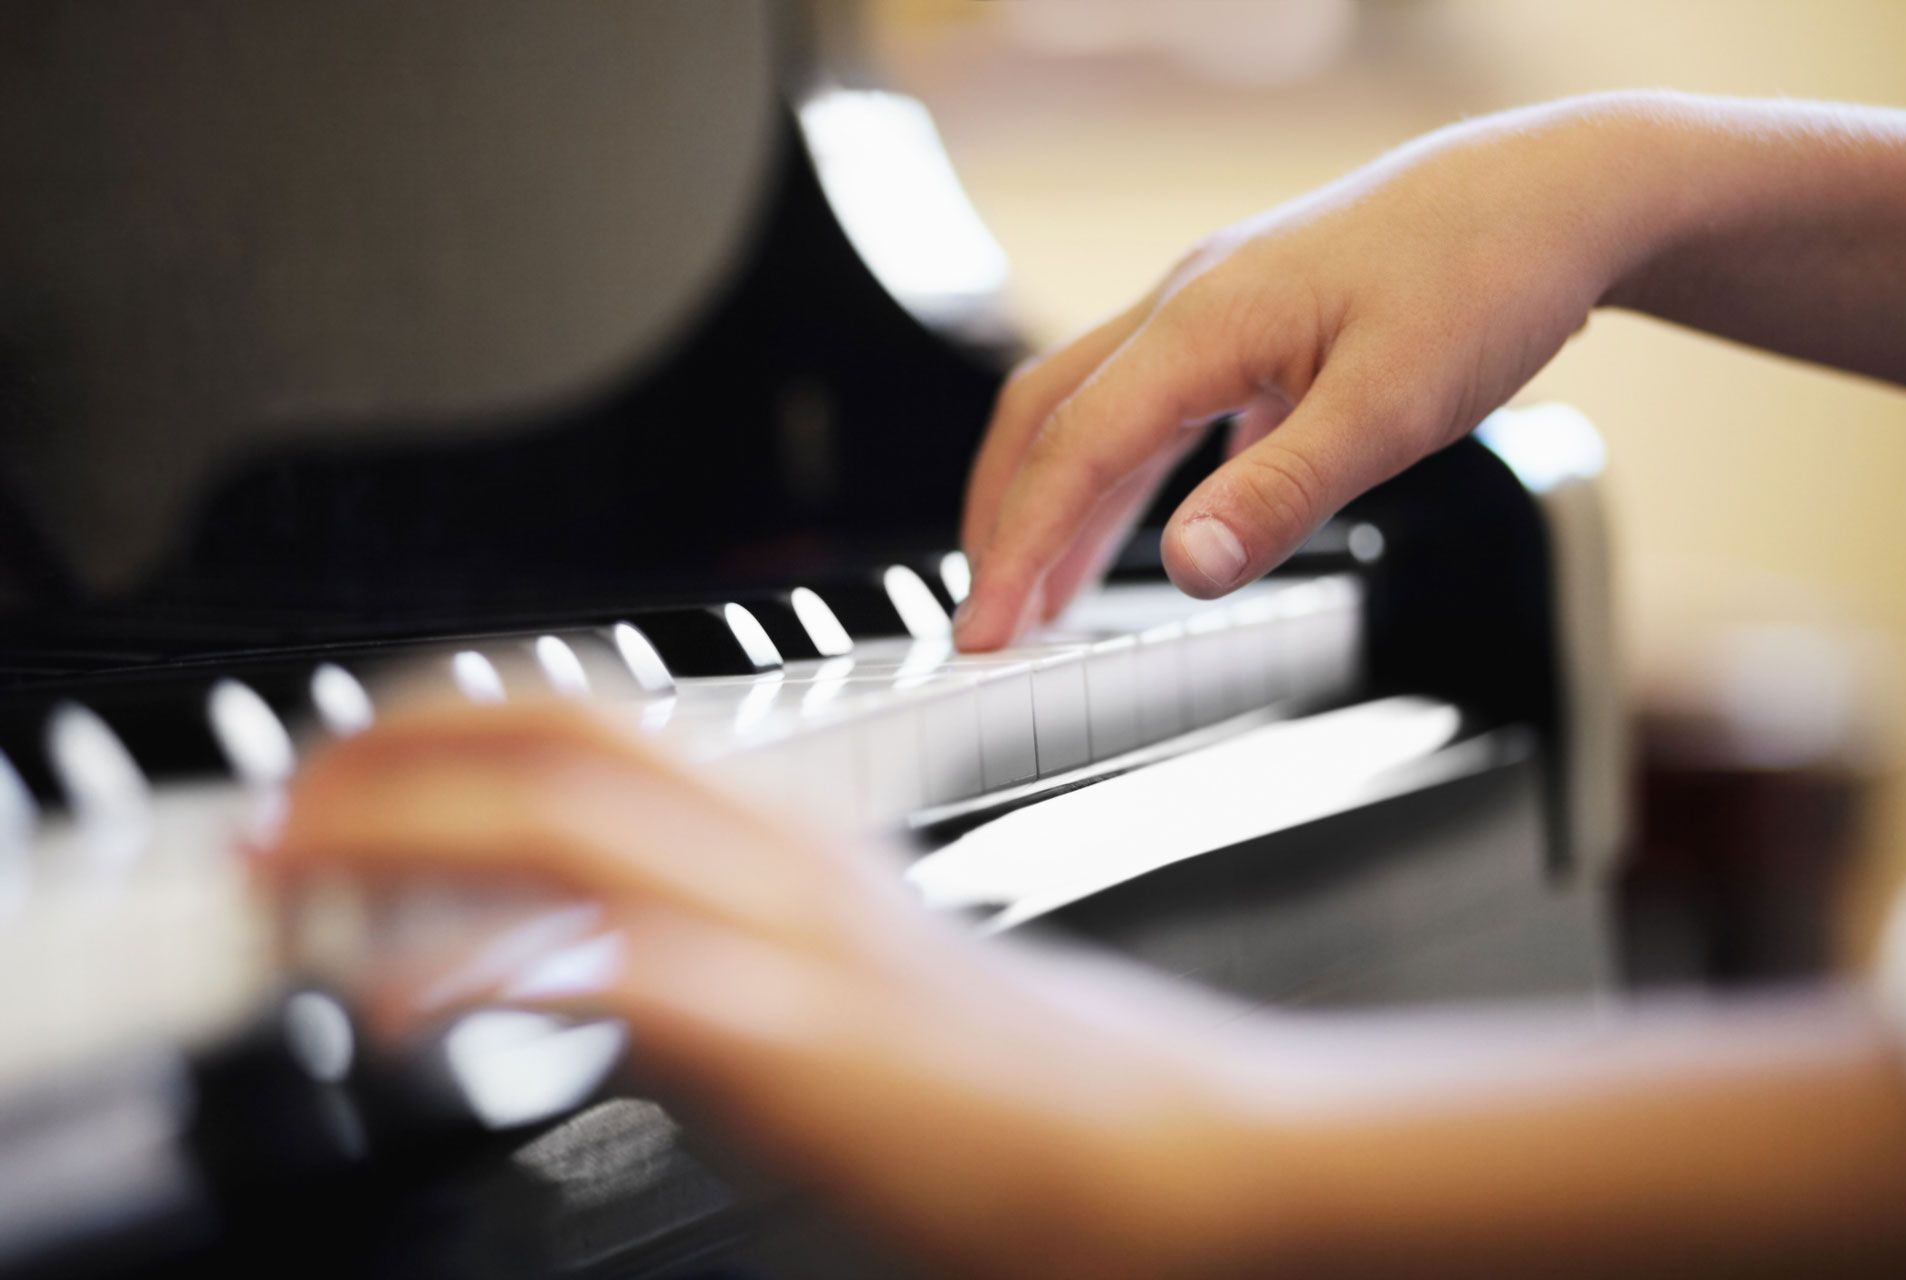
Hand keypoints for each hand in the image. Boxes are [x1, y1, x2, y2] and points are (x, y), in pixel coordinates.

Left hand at [267, 702, 1268, 1278]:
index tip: (350, 752)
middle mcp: (782, 859)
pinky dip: (489, 970)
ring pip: (573, 824)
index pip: (598, 723)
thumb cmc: (1005, 1073)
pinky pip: (621, 973)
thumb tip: (596, 962)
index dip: (449, 720)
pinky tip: (403, 1003)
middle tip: (284, 800)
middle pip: (561, 741)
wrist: (1148, 1139)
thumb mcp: (842, 974)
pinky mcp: (802, 1043)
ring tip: (296, 868)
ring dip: (406, 832)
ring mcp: (792, 938)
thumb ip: (721, 948)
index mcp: (788, 842)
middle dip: (393, 752)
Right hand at [956, 95, 1654, 649]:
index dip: (1018, 547)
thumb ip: (1283, 492)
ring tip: (1041, 589)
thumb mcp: (1393, 407)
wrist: (1556, 190)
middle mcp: (1189, 307)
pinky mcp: (1255, 321)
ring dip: (1059, 498)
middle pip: (1048, 415)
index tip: (983, 631)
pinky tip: (1145, 518)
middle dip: (1005, 518)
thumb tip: (1187, 568)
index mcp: (1203, 324)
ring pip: (1097, 407)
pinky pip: (1156, 402)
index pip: (1073, 448)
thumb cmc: (1485, 277)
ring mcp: (1218, 307)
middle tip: (986, 614)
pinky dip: (1126, 470)